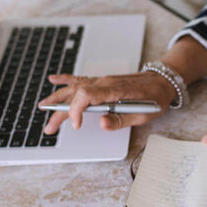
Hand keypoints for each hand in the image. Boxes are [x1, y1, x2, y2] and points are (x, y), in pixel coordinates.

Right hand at [38, 71, 176, 133]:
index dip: (76, 111)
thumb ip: (121, 119)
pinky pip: (83, 78)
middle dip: (60, 110)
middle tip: (49, 128)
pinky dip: (68, 79)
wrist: (164, 80)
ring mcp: (104, 80)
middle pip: (77, 93)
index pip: (87, 96)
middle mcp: (107, 82)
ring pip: (76, 86)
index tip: (76, 126)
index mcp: (116, 90)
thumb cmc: (156, 97)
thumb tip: (101, 124)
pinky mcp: (104, 81)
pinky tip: (55, 79)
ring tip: (42, 107)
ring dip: (59, 97)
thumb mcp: (144, 114)